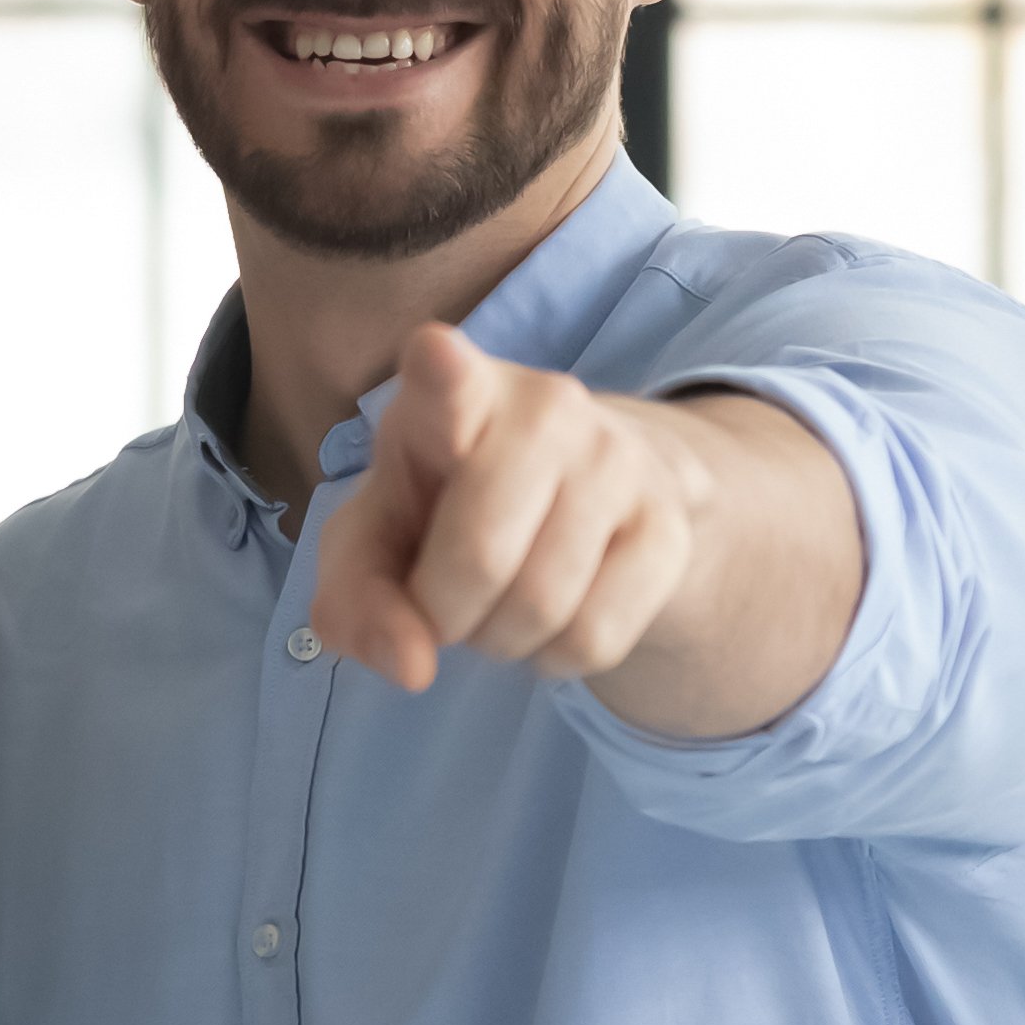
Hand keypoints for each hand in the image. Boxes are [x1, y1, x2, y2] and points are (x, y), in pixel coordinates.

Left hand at [308, 325, 716, 695]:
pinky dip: (555, 658)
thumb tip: (412, 666)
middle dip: (444, 615)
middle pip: (481, 555)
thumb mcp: (377, 541)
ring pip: (541, 607)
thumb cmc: (446, 508)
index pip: (448, 376)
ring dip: (499, 642)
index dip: (442, 373)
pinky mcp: (668, 525)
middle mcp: (546, 406)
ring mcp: (618, 461)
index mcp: (452, 390)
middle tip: (443, 605)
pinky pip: (595, 638)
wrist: (580, 499)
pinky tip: (551, 621)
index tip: (438, 358)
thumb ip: (356, 599)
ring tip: (496, 606)